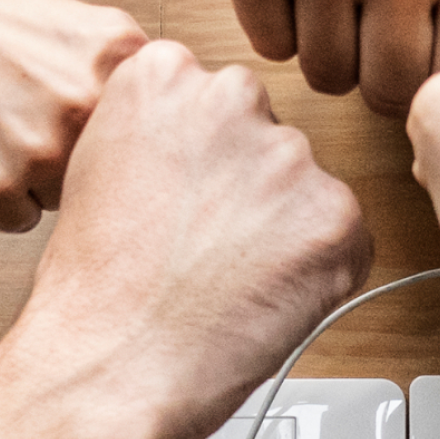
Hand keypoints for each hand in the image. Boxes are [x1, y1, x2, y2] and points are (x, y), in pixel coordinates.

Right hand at [0, 0, 145, 230]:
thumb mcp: (79, 25)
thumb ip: (125, 79)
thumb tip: (167, 138)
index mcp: (121, 58)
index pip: (152, 137)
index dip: (119, 139)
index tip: (96, 133)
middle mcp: (88, 103)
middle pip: (112, 175)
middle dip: (78, 160)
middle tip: (31, 121)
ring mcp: (42, 149)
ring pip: (65, 203)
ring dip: (36, 181)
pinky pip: (17, 221)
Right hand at [17, 40, 374, 438]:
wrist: (108, 364)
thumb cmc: (94, 291)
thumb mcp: (101, 169)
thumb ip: (162, 135)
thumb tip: (208, 150)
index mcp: (163, 74)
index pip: (216, 100)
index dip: (203, 162)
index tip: (186, 199)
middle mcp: (231, 97)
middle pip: (266, 138)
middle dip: (249, 190)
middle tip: (207, 248)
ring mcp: (288, 156)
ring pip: (306, 190)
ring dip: (284, 232)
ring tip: (226, 282)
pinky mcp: (334, 216)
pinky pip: (345, 241)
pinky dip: (318, 275)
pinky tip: (260, 300)